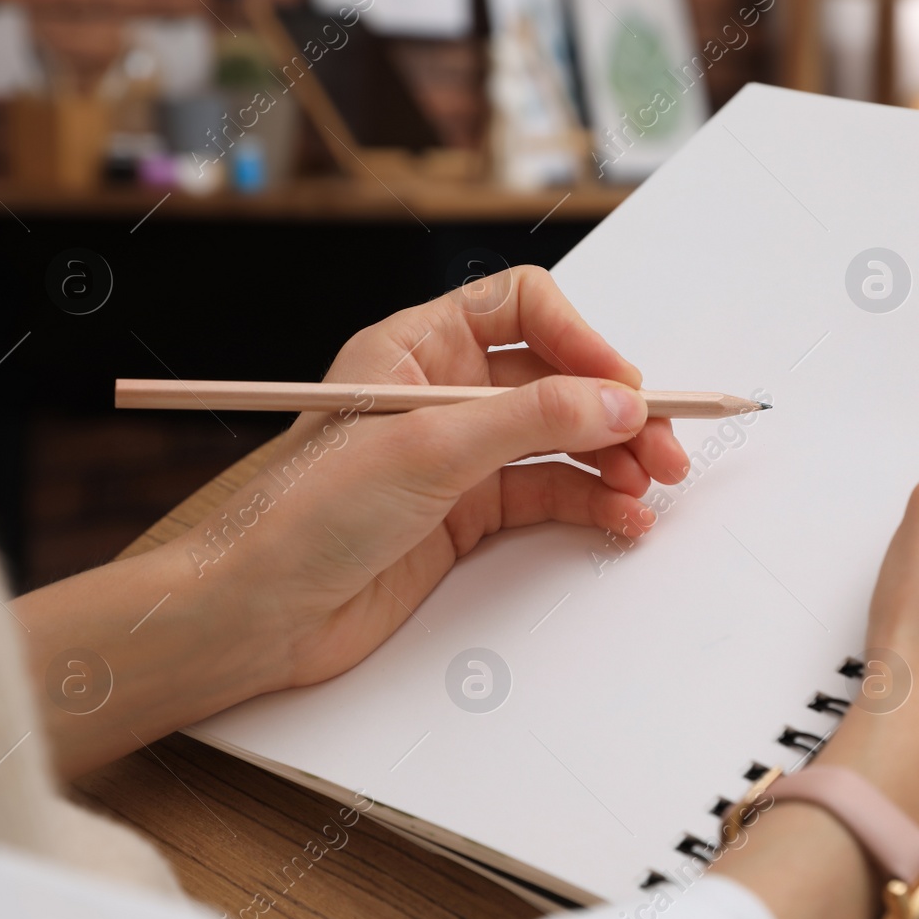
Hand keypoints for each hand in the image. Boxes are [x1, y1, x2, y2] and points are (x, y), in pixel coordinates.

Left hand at [16, 267, 687, 776]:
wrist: (255, 611)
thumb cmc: (303, 512)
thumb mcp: (428, 446)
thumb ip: (532, 419)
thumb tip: (617, 401)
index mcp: (419, 346)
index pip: (523, 308)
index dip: (580, 339)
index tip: (621, 385)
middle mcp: (444, 393)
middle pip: (557, 379)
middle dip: (615, 410)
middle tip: (663, 446)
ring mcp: (459, 456)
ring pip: (562, 441)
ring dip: (614, 460)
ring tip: (650, 489)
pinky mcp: (467, 515)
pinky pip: (549, 495)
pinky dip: (592, 504)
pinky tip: (621, 519)